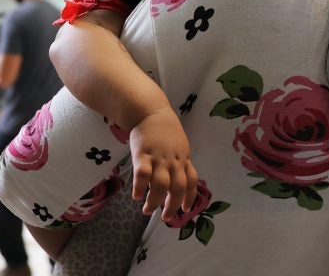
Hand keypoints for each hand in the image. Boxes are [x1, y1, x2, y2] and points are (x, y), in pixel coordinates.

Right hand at [129, 107, 197, 221]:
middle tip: (165, 218)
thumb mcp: (179, 145)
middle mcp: (173, 161)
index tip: (186, 210)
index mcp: (184, 159)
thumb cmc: (164, 130)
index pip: (192, 181)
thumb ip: (180, 162)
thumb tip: (179, 180)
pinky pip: (142, 174)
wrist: (150, 111)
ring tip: (147, 210)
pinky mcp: (142, 154)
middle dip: (172, 206)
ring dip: (155, 201)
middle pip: (177, 188)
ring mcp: (158, 158)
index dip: (190, 198)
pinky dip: (140, 188)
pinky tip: (136, 196)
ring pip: (160, 185)